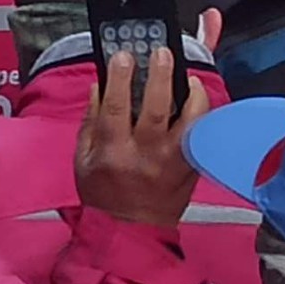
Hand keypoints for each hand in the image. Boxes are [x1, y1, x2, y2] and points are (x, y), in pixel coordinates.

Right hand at [76, 43, 202, 228]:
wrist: (131, 231)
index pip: (116, 108)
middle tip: (161, 53)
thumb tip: (100, 86)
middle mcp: (145, 155)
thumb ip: (90, 121)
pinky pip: (202, 135)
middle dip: (160, 76)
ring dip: (192, 94)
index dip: (120, 78)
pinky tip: (197, 99)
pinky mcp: (191, 167)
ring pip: (189, 122)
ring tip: (189, 77)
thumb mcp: (82, 160)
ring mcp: (173, 162)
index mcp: (113, 152)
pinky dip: (202, 115)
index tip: (123, 55)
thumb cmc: (103, 195)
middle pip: (156, 109)